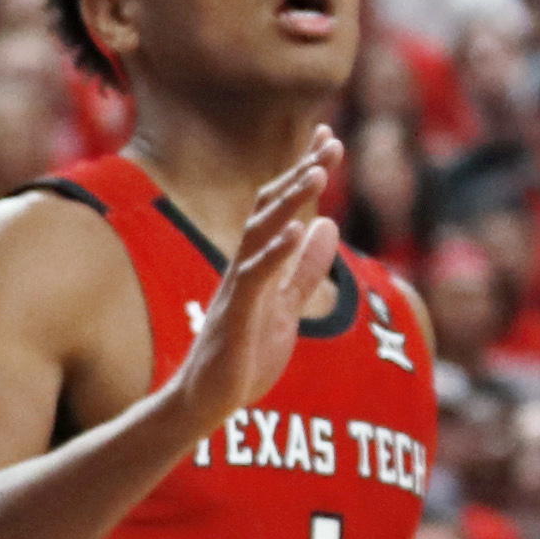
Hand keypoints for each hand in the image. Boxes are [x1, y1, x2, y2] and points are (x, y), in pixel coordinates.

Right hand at [169, 136, 342, 432]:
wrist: (208, 402)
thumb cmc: (243, 354)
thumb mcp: (286, 306)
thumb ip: (305, 268)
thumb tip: (326, 226)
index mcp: (259, 263)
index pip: (282, 208)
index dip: (304, 172)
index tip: (329, 137)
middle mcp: (245, 267)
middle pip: (271, 210)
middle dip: (300, 175)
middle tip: (331, 142)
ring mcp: (237, 290)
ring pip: (260, 235)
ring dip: (289, 203)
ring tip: (317, 173)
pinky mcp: (235, 317)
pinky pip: (255, 279)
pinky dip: (276, 253)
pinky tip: (298, 232)